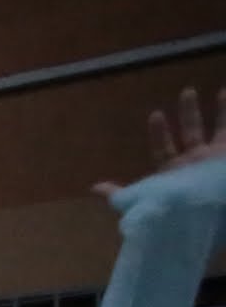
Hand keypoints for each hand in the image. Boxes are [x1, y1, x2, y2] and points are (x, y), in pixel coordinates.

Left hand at [95, 87, 225, 194]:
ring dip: (220, 111)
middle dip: (189, 113)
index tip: (156, 114)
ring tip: (223, 91)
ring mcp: (213, 159)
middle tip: (187, 91)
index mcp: (171, 171)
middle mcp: (194, 162)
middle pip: (191, 131)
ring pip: (218, 129)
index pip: (163, 148)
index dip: (160, 133)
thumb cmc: (170, 207)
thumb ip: (120, 193)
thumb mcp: (142, 199)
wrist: (200, 215)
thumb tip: (93, 188)